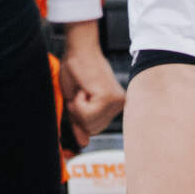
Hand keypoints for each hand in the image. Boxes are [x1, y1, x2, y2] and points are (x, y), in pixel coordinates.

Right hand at [59, 23, 124, 146]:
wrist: (78, 50)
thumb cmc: (75, 70)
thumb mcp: (75, 101)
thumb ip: (80, 122)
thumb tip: (84, 143)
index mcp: (113, 105)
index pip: (95, 129)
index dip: (80, 117)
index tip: (79, 96)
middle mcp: (119, 105)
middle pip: (93, 129)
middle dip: (79, 113)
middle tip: (80, 92)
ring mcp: (116, 102)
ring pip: (90, 123)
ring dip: (78, 107)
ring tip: (82, 89)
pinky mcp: (110, 98)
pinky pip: (87, 114)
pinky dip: (79, 103)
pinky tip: (84, 89)